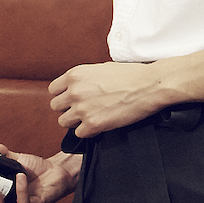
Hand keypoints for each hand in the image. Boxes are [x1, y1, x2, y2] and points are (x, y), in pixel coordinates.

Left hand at [50, 61, 168, 136]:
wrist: (150, 86)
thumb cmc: (130, 75)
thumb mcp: (100, 68)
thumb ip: (84, 79)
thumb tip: (78, 87)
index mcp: (74, 75)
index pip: (53, 90)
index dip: (63, 95)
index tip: (71, 99)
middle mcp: (74, 91)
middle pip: (56, 107)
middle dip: (68, 109)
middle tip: (82, 110)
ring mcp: (82, 108)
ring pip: (64, 122)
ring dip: (75, 122)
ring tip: (90, 118)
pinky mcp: (93, 124)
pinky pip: (79, 133)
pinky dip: (88, 131)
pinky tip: (99, 124)